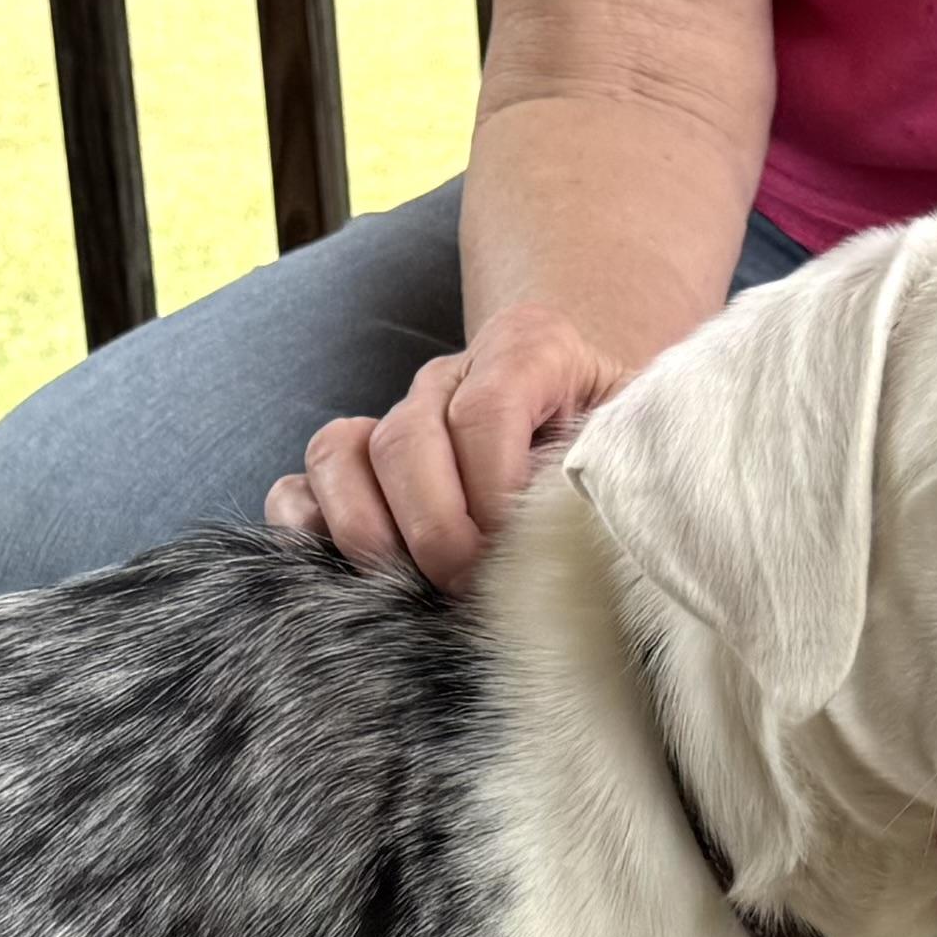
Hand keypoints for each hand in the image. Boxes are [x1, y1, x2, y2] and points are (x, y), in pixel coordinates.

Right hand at [264, 302, 629, 587]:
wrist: (591, 424)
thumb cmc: (618, 451)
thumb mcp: (640, 443)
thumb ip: (626, 466)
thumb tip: (602, 536)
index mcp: (530, 348)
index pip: (487, 409)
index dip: (495, 492)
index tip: (520, 549)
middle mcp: (450, 377)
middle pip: (407, 437)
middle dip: (437, 528)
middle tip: (470, 587)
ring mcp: (393, 418)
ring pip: (340, 452)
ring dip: (369, 533)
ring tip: (412, 588)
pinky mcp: (353, 468)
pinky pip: (296, 487)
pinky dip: (303, 531)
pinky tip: (346, 572)